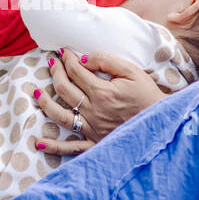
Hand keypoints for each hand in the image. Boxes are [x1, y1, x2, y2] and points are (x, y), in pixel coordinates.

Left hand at [30, 48, 165, 155]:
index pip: (76, 71)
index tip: (62, 51)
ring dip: (46, 103)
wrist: (162, 123)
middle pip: (64, 89)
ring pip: (61, 116)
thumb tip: (82, 58)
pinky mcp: (95, 143)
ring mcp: (92, 129)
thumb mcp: (132, 72)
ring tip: (36, 92)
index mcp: (102, 92)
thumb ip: (107, 61)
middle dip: (55, 72)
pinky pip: (71, 149)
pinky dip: (54, 147)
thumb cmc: (148, 96)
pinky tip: (39, 142)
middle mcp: (93, 111)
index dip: (66, 58)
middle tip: (51, 62)